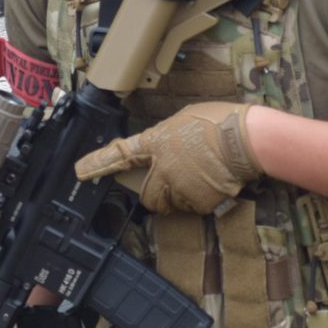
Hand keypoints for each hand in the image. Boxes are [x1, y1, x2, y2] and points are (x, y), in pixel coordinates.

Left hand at [74, 101, 261, 213]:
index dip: (97, 164)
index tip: (80, 171)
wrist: (247, 139)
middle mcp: (163, 168)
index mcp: (157, 142)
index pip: (120, 154)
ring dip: (178, 196)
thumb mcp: (183, 120)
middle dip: (155, 192)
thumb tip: (161, 147)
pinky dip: (199, 200)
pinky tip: (212, 181)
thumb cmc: (220, 122)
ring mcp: (179, 187)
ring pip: (170, 203)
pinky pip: (192, 207)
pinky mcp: (198, 202)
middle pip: (147, 195)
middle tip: (173, 179)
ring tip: (200, 175)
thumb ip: (166, 137)